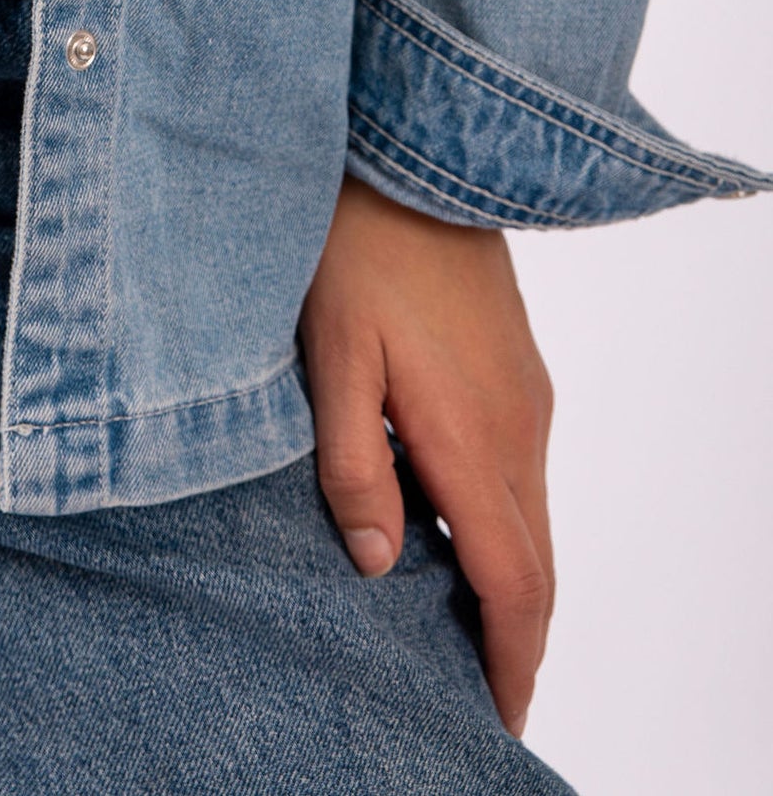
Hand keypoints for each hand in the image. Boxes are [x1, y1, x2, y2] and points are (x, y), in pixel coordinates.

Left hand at [300, 174, 555, 735]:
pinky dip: (499, 525)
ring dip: (507, 582)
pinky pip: (520, 471)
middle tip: (479, 697)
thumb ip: (354, 462)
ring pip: (531, 517)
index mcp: (472, 433)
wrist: (412, 148)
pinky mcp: (519, 369)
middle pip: (537, 563)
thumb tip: (376, 564)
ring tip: (458, 633)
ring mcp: (527, 394)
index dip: (510, 660)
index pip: (514, 581)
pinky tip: (448, 532)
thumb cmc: (351, 245)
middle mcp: (519, 423)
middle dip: (515, 640)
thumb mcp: (328, 354)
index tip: (496, 717)